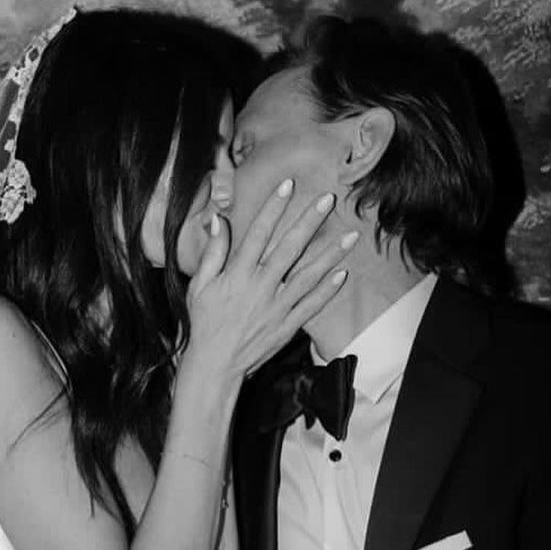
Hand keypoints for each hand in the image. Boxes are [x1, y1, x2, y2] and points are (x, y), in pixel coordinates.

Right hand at [184, 180, 346, 384]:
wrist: (215, 364)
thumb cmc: (205, 322)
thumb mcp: (200, 285)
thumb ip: (213, 252)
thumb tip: (219, 220)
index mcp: (238, 274)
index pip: (258, 233)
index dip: (273, 208)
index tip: (287, 185)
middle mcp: (260, 287)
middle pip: (289, 248)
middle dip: (309, 222)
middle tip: (328, 200)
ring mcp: (277, 307)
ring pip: (308, 276)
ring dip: (330, 254)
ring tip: (350, 235)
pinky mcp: (287, 326)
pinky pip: (311, 306)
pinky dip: (327, 290)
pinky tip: (342, 274)